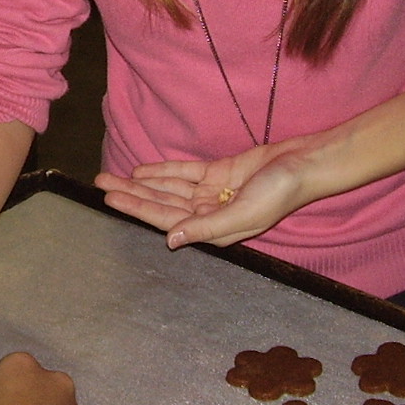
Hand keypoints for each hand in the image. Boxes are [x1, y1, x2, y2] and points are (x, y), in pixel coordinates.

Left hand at [97, 135, 326, 248]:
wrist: (303, 164)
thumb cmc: (279, 193)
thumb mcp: (243, 214)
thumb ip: (206, 227)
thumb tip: (171, 240)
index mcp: (213, 229)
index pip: (166, 220)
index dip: (137, 208)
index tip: (111, 199)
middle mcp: (208, 213)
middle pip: (161, 204)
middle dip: (131, 195)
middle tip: (101, 184)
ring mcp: (212, 193)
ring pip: (168, 189)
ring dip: (141, 183)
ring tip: (113, 176)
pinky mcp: (218, 173)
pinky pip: (184, 173)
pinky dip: (163, 171)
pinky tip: (142, 171)